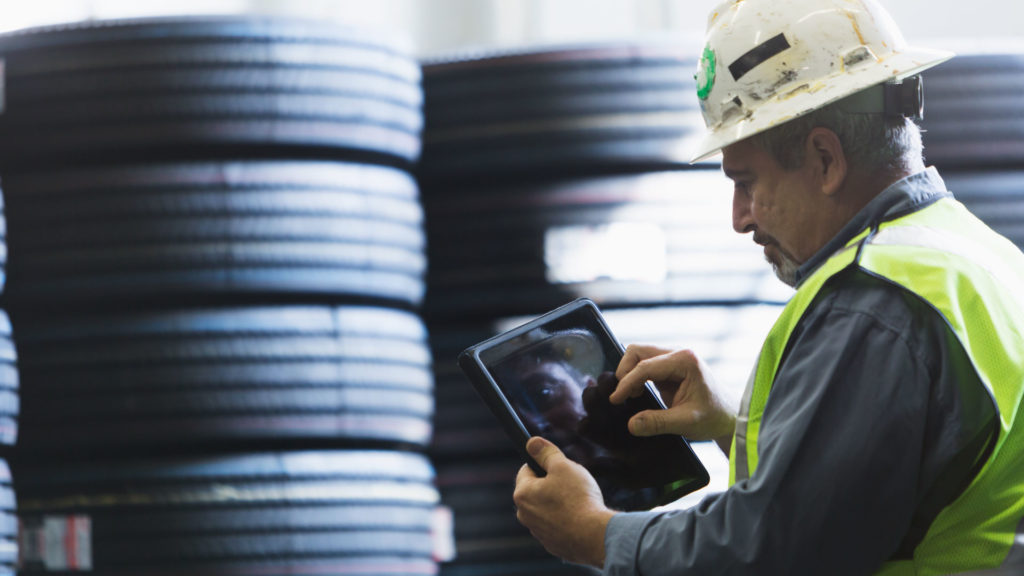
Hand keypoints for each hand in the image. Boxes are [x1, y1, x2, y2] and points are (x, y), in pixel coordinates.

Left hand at [513, 437, 616, 566]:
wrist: (594, 536)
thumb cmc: (578, 499)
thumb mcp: (563, 466)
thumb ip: (546, 452)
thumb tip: (532, 442)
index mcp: (522, 494)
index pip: (526, 469)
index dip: (544, 464)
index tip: (559, 467)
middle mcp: (524, 515)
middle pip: (536, 490)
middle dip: (552, 485)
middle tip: (571, 484)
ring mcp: (538, 532)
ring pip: (547, 509)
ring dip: (559, 503)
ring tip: (578, 502)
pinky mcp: (552, 544)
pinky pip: (557, 526)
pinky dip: (566, 521)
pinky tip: (580, 518)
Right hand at [610, 345, 735, 452]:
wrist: (730, 417)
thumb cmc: (715, 417)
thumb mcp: (686, 423)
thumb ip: (657, 423)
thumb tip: (632, 424)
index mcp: (685, 360)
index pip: (645, 366)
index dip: (626, 383)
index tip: (615, 399)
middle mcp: (678, 353)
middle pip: (638, 351)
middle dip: (625, 372)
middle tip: (621, 395)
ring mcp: (673, 358)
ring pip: (639, 355)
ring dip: (630, 374)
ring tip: (631, 396)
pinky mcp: (669, 367)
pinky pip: (645, 365)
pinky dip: (636, 377)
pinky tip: (638, 393)